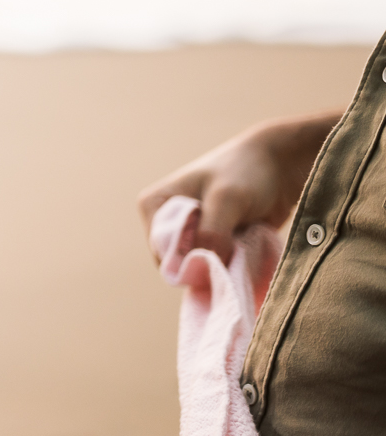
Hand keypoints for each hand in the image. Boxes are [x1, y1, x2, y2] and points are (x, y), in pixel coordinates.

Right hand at [137, 110, 339, 263]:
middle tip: (237, 251)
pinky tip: (250, 250)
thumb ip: (210, 233)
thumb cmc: (247, 171)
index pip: (163, 253)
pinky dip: (235, 265)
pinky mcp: (214, 242)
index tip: (221, 256)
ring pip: (201, 268)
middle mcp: (168, 222)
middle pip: (181, 264)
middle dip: (208, 266)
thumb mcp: (226, 199)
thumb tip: (202, 269)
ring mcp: (191, 233)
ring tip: (246, 247)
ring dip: (225, 266)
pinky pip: (218, 267)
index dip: (190, 262)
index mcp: (154, 206)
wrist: (281, 165)